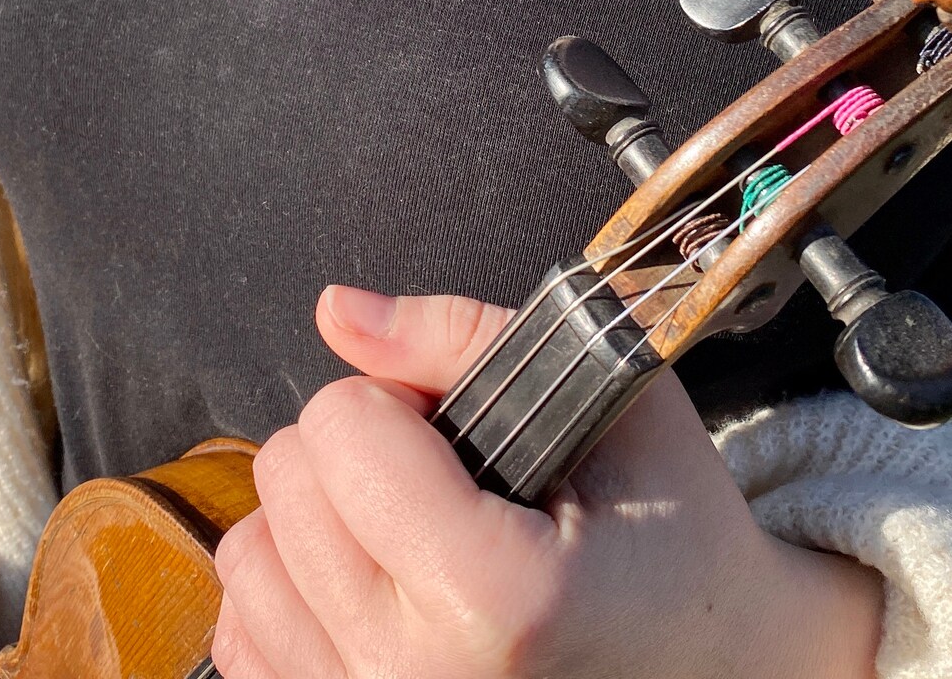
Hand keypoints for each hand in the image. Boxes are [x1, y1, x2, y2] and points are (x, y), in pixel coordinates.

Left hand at [212, 285, 882, 678]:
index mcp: (498, 595)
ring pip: (248, 554)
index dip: (403, 395)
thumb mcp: (609, 398)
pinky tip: (374, 579)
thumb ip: (462, 338)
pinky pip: (242, 631)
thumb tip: (337, 309)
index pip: (344, 427)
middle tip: (447, 472)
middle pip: (287, 482)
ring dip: (320, 513)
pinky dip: (296, 585)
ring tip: (410, 523)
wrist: (708, 662)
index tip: (466, 428)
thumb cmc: (669, 529)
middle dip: (359, 444)